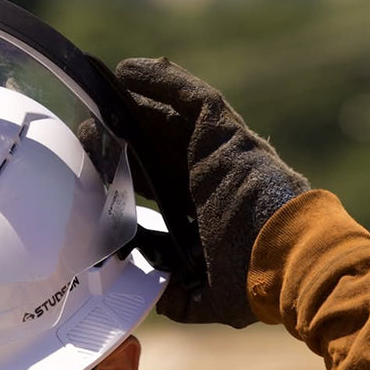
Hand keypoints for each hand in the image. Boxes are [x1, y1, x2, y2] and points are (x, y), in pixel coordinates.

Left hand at [116, 57, 309, 326]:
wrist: (285, 262)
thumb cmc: (252, 283)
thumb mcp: (203, 299)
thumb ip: (175, 297)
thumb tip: (153, 299)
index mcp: (195, 214)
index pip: (151, 187)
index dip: (121, 178)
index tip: (90, 175)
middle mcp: (202, 179)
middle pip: (151, 148)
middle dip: (118, 137)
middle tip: (84, 129)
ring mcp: (214, 155)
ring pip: (166, 119)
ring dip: (132, 103)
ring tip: (98, 87)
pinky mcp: (224, 136)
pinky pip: (192, 98)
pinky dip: (162, 81)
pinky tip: (129, 70)